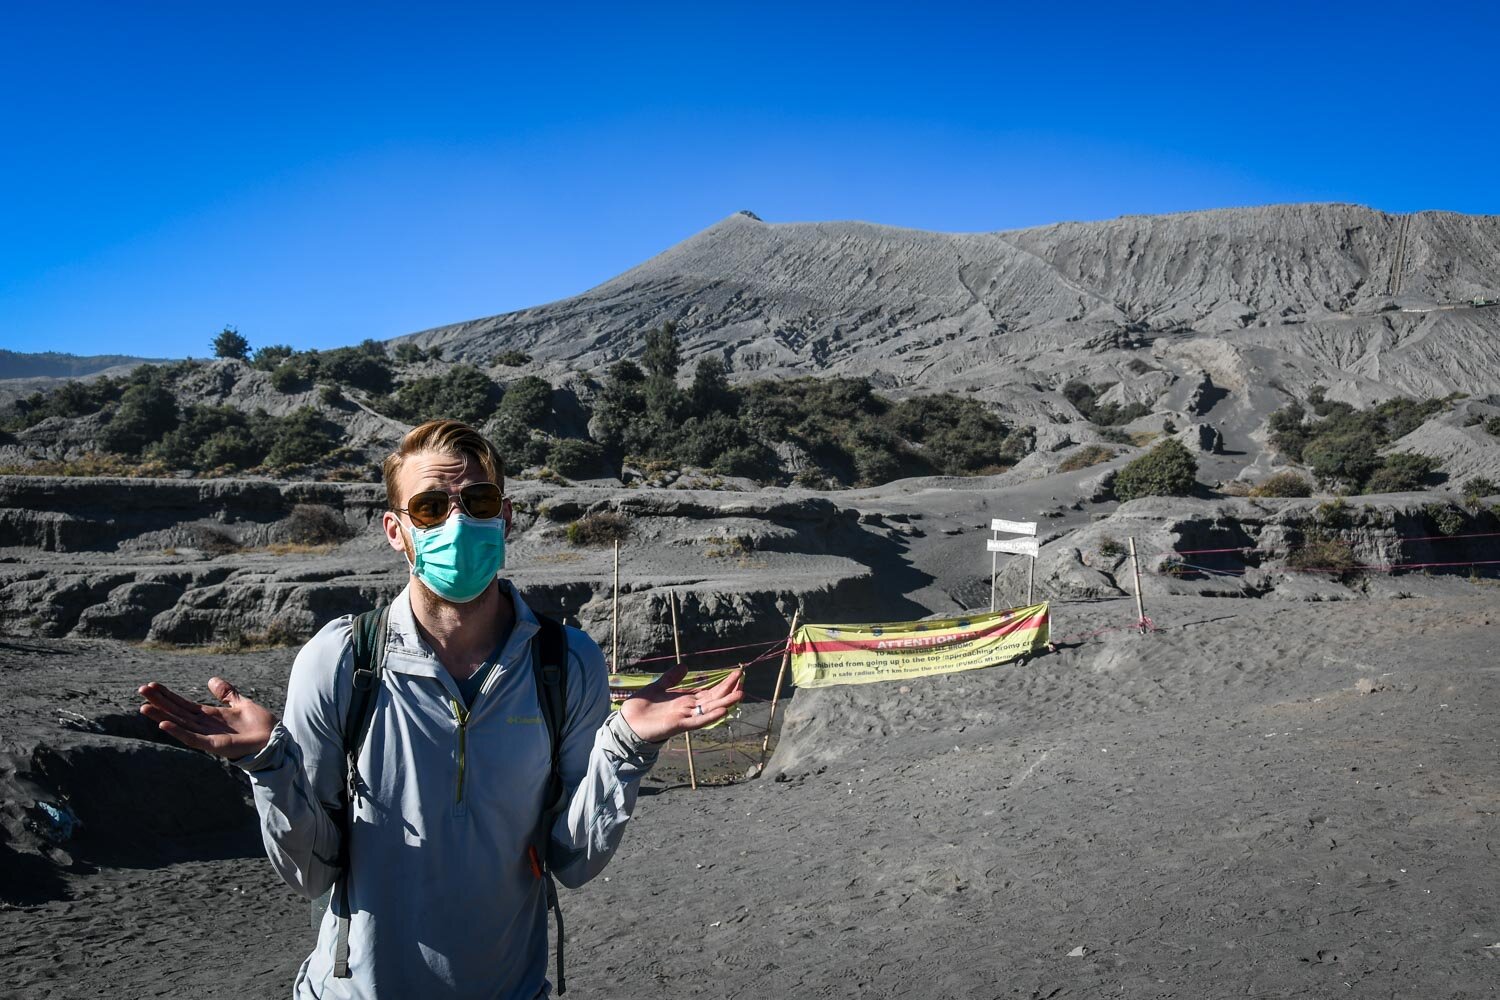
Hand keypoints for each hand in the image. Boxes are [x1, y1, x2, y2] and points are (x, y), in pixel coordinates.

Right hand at [137, 677, 277, 759]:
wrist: (274, 738)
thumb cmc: (259, 724)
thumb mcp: (241, 703)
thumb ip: (226, 693)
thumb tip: (211, 680)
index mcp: (210, 716)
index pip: (183, 704)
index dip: (168, 695)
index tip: (152, 686)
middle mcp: (205, 726)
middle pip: (177, 712)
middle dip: (159, 702)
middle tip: (141, 690)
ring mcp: (208, 736)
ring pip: (180, 724)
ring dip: (162, 716)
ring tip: (144, 707)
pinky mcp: (215, 745)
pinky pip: (193, 739)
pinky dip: (179, 732)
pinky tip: (164, 724)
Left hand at [619, 665, 743, 743]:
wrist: (627, 722)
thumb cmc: (642, 707)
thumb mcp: (658, 687)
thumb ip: (671, 678)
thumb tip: (685, 666)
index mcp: (686, 701)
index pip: (710, 691)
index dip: (723, 683)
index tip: (736, 673)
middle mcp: (689, 709)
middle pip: (714, 699)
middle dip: (728, 689)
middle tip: (742, 678)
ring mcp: (685, 717)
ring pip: (710, 709)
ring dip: (725, 702)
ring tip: (741, 694)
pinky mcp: (678, 725)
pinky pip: (697, 721)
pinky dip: (710, 716)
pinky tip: (723, 710)